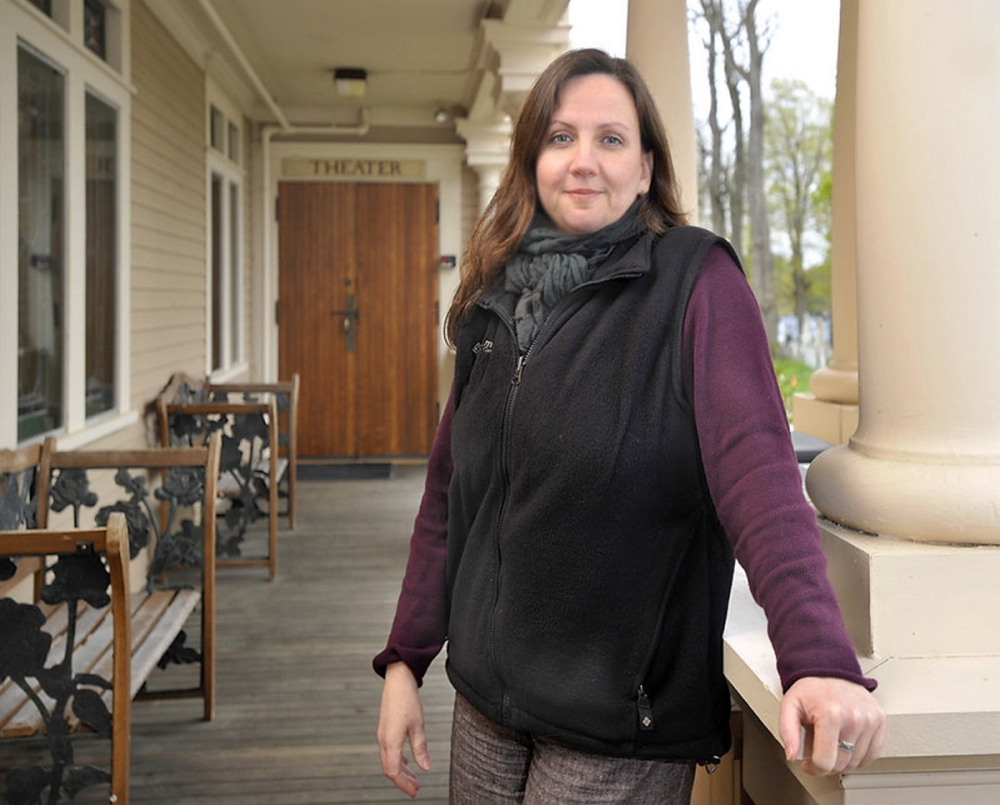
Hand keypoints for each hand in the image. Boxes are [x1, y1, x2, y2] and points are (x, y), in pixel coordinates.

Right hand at [377, 662, 431, 797]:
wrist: (398, 679)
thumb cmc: (407, 699)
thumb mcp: (418, 725)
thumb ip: (420, 748)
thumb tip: (425, 767)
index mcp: (390, 741)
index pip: (393, 772)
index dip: (403, 784)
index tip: (414, 791)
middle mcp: (383, 740)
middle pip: (390, 768)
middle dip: (402, 781)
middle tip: (415, 788)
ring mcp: (383, 734)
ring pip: (389, 760)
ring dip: (401, 771)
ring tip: (414, 778)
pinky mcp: (385, 729)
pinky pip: (389, 751)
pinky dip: (398, 760)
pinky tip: (407, 762)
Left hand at [778, 676, 885, 775]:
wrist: (830, 667)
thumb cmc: (810, 688)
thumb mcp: (790, 705)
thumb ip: (787, 731)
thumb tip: (792, 755)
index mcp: (830, 715)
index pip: (825, 762)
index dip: (813, 768)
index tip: (808, 764)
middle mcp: (854, 718)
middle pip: (841, 764)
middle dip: (826, 764)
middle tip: (818, 753)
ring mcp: (870, 720)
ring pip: (857, 762)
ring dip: (843, 761)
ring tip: (832, 746)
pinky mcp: (880, 719)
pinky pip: (874, 754)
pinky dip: (861, 757)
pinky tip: (848, 748)